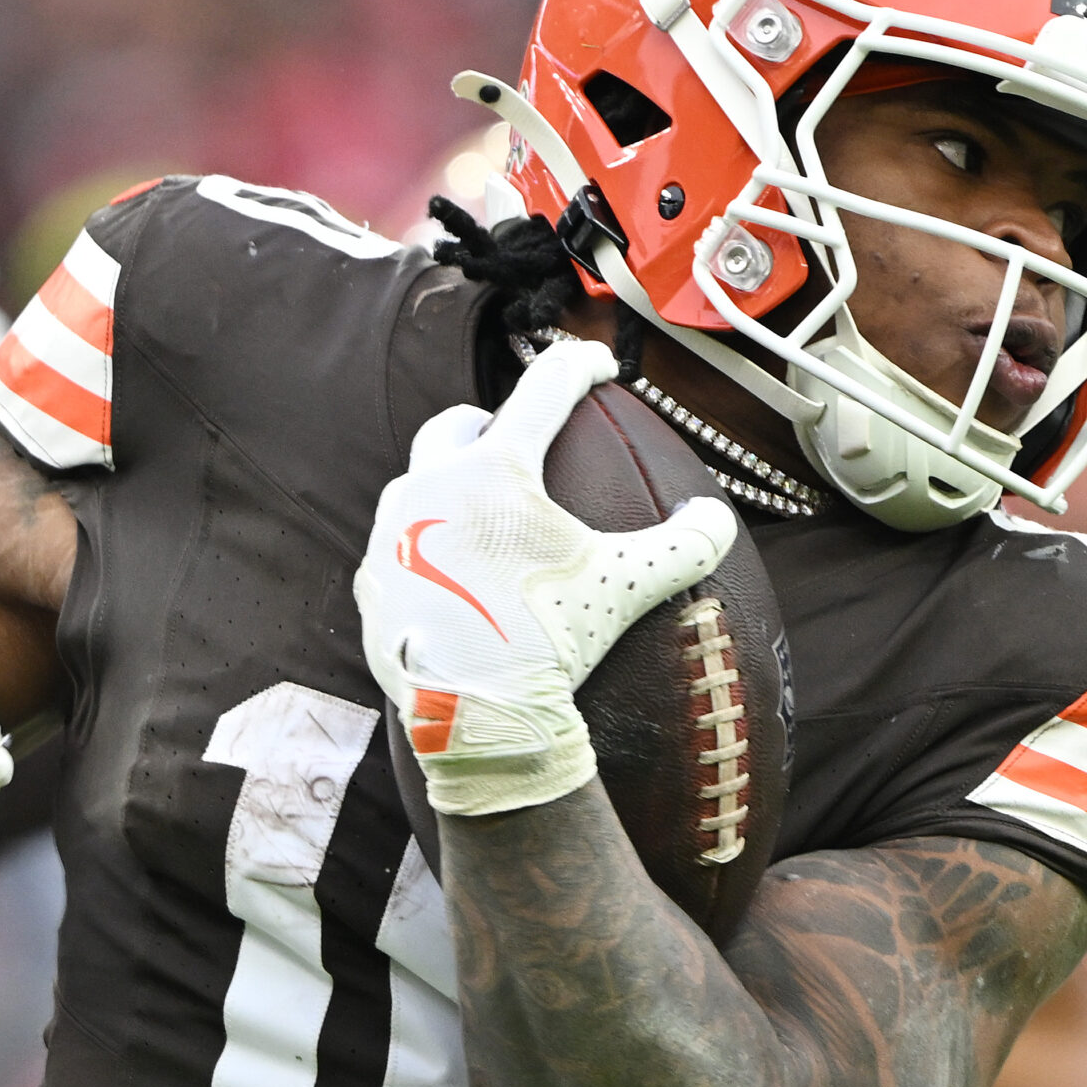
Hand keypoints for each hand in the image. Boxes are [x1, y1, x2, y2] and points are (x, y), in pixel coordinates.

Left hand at [354, 338, 735, 816]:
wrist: (474, 718)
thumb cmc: (552, 640)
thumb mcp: (628, 586)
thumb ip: (684, 544)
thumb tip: (714, 519)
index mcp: (494, 470)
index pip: (544, 390)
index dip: (579, 368)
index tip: (598, 369)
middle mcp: (430, 488)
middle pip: (457, 427)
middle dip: (487, 422)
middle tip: (514, 436)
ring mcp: (389, 536)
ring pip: (416, 485)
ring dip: (449, 485)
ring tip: (480, 511)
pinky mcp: (372, 585)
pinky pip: (397, 550)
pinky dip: (426, 550)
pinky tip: (451, 577)